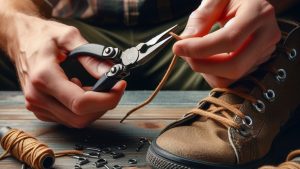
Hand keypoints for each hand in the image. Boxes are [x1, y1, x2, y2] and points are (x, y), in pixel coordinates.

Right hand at [9, 13, 125, 127]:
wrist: (20, 39)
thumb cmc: (43, 35)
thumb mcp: (69, 36)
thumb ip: (91, 57)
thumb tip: (112, 73)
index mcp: (44, 77)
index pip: (81, 103)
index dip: (107, 98)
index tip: (120, 85)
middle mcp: (37, 97)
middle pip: (80, 117)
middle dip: (103, 104)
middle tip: (113, 86)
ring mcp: (37, 106)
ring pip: (76, 121)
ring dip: (94, 107)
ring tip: (92, 85)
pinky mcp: (41, 110)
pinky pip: (69, 118)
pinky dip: (82, 108)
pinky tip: (79, 89)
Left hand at [173, 0, 280, 86]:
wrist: (253, 3)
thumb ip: (201, 17)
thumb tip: (185, 40)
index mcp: (259, 13)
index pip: (229, 40)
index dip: (200, 48)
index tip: (178, 47)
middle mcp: (267, 36)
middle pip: (234, 66)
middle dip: (202, 65)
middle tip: (184, 54)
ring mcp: (265, 52)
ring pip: (232, 77)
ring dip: (206, 71)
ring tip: (195, 54)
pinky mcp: (259, 63)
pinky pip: (232, 79)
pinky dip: (214, 73)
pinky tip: (207, 59)